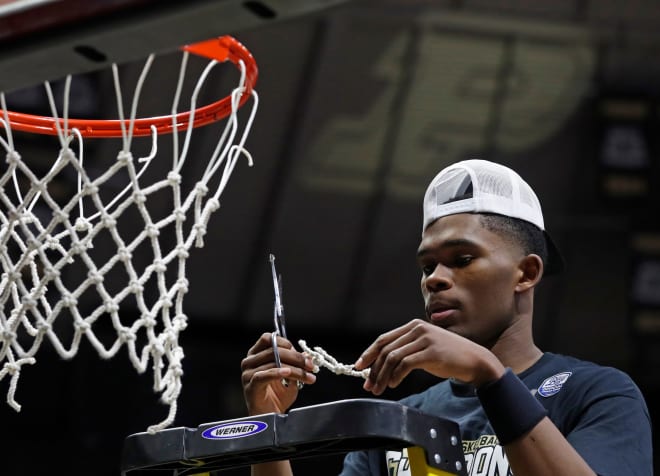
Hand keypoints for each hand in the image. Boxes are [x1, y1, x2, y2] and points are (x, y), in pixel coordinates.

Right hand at [241, 332, 316, 414]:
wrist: (271, 418)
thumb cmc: (277, 396)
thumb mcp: (290, 376)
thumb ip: (296, 364)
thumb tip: (306, 355)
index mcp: (256, 355)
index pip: (268, 339)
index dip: (286, 343)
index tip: (302, 354)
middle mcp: (249, 362)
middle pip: (273, 350)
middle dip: (296, 357)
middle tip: (310, 365)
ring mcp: (247, 374)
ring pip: (273, 363)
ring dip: (295, 369)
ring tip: (308, 376)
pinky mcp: (250, 386)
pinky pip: (264, 375)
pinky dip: (278, 373)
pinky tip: (288, 374)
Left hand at [353, 319, 503, 394]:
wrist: (474, 360)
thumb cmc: (447, 357)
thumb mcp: (424, 348)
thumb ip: (405, 351)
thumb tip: (379, 366)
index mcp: (413, 326)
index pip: (383, 339)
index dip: (369, 353)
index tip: (359, 367)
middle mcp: (417, 328)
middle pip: (385, 349)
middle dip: (373, 368)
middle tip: (368, 384)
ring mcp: (425, 339)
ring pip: (392, 357)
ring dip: (382, 375)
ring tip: (379, 388)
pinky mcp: (431, 352)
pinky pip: (405, 364)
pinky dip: (395, 376)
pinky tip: (393, 384)